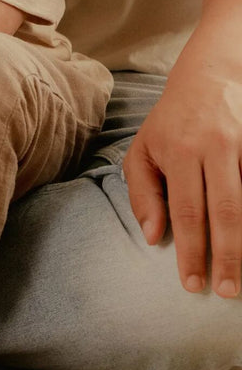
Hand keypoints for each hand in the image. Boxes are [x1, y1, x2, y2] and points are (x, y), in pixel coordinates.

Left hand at [124, 60, 241, 297]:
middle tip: (226, 291)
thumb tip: (152, 236)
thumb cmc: (171, 122)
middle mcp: (215, 149)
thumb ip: (143, 192)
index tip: (191, 284)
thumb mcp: (143, 149)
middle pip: (225, 212)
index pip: (187, 211)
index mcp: (181, 152)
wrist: (211, 77)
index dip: (191, 250)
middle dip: (227, 256)